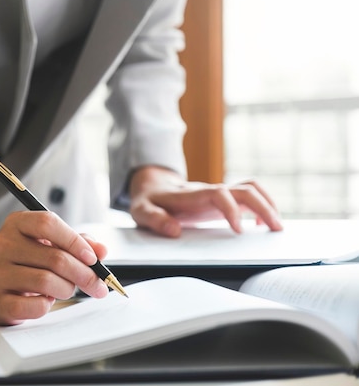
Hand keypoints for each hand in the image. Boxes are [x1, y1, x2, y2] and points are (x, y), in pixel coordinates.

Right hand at [0, 211, 108, 324]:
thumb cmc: (27, 261)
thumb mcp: (50, 243)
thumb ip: (77, 243)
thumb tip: (100, 250)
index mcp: (16, 223)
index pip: (47, 224)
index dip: (74, 241)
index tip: (92, 258)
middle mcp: (2, 244)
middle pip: (53, 257)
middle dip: (83, 273)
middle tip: (96, 284)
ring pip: (45, 281)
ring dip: (66, 289)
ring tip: (66, 289)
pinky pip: (34, 306)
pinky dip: (47, 305)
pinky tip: (46, 299)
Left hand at [128, 166, 283, 236]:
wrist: (152, 186)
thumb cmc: (148, 200)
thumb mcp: (141, 210)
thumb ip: (154, 219)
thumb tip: (174, 230)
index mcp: (191, 195)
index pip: (218, 193)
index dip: (232, 208)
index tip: (238, 230)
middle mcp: (209, 190)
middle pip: (244, 188)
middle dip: (263, 206)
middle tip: (275, 229)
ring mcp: (218, 192)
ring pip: (250, 189)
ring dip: (267, 204)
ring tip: (277, 227)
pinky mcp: (223, 198)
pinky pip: (248, 195)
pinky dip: (262, 206)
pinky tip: (262, 225)